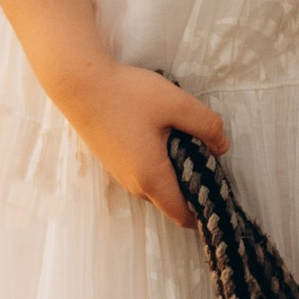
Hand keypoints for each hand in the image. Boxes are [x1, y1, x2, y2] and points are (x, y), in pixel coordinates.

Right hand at [55, 62, 229, 224]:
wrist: (77, 82)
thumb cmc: (126, 93)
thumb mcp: (176, 103)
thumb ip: (207, 125)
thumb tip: (222, 147)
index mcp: (151, 178)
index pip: (182, 216)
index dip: (204, 213)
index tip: (221, 197)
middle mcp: (133, 184)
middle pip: (170, 202)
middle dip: (192, 191)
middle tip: (210, 161)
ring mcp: (119, 173)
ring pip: (156, 188)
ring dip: (175, 176)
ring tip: (190, 145)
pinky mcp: (112, 160)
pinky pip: (143, 175)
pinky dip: (159, 166)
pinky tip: (165, 137)